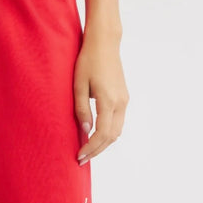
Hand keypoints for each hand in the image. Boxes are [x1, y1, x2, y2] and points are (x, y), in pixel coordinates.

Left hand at [73, 29, 128, 164]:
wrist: (105, 43)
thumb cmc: (88, 61)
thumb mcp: (78, 85)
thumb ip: (81, 109)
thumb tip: (85, 131)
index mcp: (108, 100)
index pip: (102, 133)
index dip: (91, 148)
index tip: (79, 156)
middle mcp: (120, 102)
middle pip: (111, 137)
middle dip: (96, 150)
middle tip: (81, 159)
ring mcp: (124, 100)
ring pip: (117, 131)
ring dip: (103, 143)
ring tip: (87, 150)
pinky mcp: (123, 97)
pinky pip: (117, 122)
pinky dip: (107, 133)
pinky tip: (95, 136)